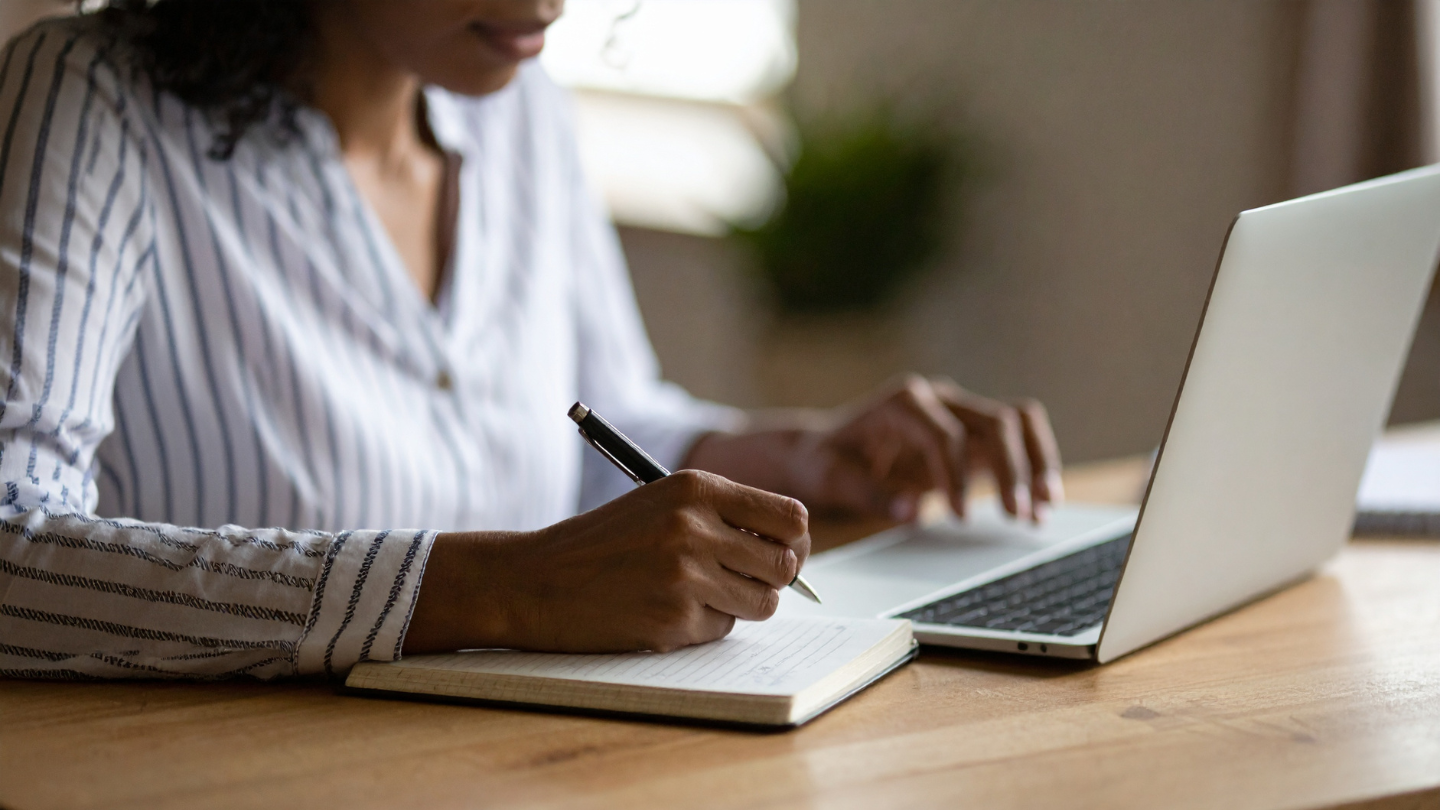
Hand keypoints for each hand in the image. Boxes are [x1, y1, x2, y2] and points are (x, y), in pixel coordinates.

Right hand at [402, 470, 810, 653]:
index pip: (791, 518)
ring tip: (694, 594)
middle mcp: (695, 527)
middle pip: (785, 565)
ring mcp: (685, 576)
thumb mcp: (661, 504)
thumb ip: (723, 515)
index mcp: (696, 489)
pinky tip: (661, 611)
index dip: (792, 542)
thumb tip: (792, 548)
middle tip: (743, 582)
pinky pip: (721, 630)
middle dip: (772, 580)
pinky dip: (700, 627)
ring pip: (761, 603)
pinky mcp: (672, 620)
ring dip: (737, 606)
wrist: (533, 579)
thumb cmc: (602, 542)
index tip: (778, 553)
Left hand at [793, 375, 1062, 521]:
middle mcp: (938, 398)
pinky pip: (1017, 438)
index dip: (958, 475)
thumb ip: (869, 493)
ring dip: (1036, 464)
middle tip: (1016, 517)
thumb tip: (912, 511)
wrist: (826, 450)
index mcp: (902, 402)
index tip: (960, 517)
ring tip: (1044, 510)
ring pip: (1017, 422)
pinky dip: (1035, 466)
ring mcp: (960, 411)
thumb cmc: (826, 462)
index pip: (946, 433)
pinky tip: (1043, 502)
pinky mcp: (973, 433)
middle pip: (993, 421)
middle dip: (1010, 469)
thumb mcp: (832, 479)